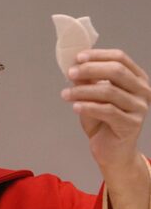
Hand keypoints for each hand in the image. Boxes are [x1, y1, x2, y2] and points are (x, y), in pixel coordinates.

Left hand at [61, 48, 150, 208]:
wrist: (112, 153)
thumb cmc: (103, 124)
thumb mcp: (94, 99)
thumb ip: (88, 83)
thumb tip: (75, 66)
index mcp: (137, 79)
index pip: (120, 58)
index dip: (98, 55)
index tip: (77, 57)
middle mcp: (143, 91)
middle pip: (116, 71)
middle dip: (90, 70)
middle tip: (70, 73)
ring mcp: (139, 108)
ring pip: (109, 91)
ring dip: (83, 91)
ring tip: (65, 94)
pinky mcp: (131, 124)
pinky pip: (107, 111)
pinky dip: (88, 107)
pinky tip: (74, 107)